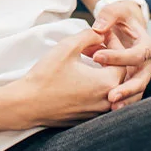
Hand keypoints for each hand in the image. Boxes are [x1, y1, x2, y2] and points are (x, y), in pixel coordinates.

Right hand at [8, 29, 125, 127]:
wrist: (28, 104)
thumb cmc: (47, 75)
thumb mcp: (67, 47)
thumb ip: (88, 35)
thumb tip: (100, 33)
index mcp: (106, 83)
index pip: (123, 60)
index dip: (114, 44)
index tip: (102, 35)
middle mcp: (107, 101)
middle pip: (119, 75)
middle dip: (109, 58)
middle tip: (95, 46)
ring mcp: (97, 112)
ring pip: (110, 88)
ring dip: (103, 72)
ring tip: (89, 59)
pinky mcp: (87, 118)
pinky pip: (100, 99)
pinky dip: (96, 86)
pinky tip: (81, 76)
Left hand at [92, 1, 150, 109]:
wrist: (125, 27)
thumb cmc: (120, 18)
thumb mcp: (116, 11)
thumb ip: (108, 16)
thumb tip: (98, 29)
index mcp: (148, 45)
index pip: (136, 54)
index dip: (117, 56)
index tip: (96, 56)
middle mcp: (149, 63)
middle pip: (142, 79)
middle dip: (127, 88)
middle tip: (110, 95)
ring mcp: (142, 75)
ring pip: (138, 91)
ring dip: (126, 100)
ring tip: (112, 106)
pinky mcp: (134, 82)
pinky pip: (132, 95)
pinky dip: (124, 102)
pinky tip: (110, 109)